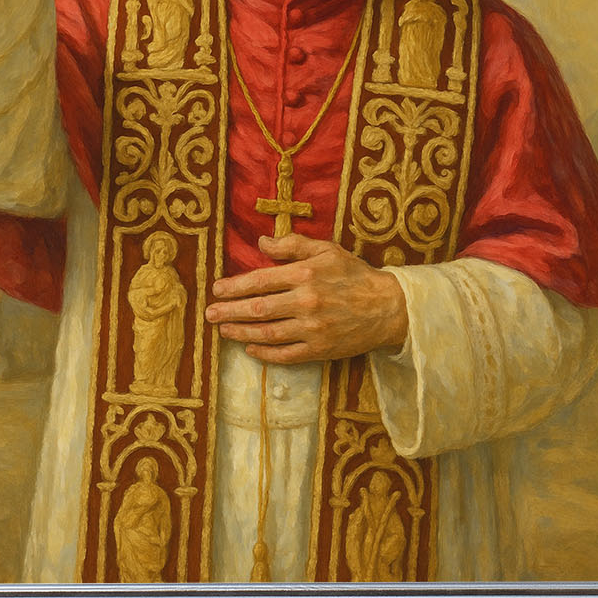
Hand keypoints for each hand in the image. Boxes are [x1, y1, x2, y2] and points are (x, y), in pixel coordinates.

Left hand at [205, 234, 408, 364]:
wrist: (387, 307)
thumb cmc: (355, 275)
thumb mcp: (327, 250)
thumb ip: (293, 244)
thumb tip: (261, 242)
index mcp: (306, 274)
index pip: (261, 280)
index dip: (235, 286)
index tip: (217, 289)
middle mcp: (306, 302)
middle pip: (258, 309)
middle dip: (229, 311)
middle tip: (209, 314)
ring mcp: (312, 328)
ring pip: (268, 333)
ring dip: (241, 333)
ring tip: (223, 330)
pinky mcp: (320, 349)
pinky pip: (286, 354)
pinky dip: (265, 353)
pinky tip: (250, 349)